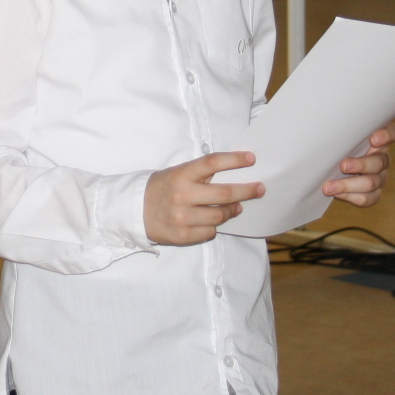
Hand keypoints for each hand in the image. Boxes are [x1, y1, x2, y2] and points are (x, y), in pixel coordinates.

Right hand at [143, 152, 264, 245]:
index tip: (251, 158)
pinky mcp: (183, 235)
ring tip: (236, 207)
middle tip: (259, 189)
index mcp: (181, 175)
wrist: (135, 211)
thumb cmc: (162, 189)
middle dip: (246, 190)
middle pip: (224, 193)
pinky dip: (214, 226)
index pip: (212, 163)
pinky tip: (210, 220)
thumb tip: (234, 177)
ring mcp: (183, 217)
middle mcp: (182, 195)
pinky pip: (210, 231)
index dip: (234, 160)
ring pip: (220, 215)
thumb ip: (201, 175)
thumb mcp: (177, 174)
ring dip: (232, 210)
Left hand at [324, 122, 394, 205]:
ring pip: (372, 183)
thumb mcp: (340, 133)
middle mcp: (381, 158)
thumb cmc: (336, 144)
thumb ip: (339, 126)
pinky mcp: (373, 193)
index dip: (387, 136)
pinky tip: (336, 193)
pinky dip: (351, 197)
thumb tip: (321, 119)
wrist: (331, 166)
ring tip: (329, 187)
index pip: (393, 133)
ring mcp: (379, 177)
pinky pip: (368, 198)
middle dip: (361, 165)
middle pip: (380, 162)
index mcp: (377, 140)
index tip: (373, 139)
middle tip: (343, 166)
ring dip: (348, 185)